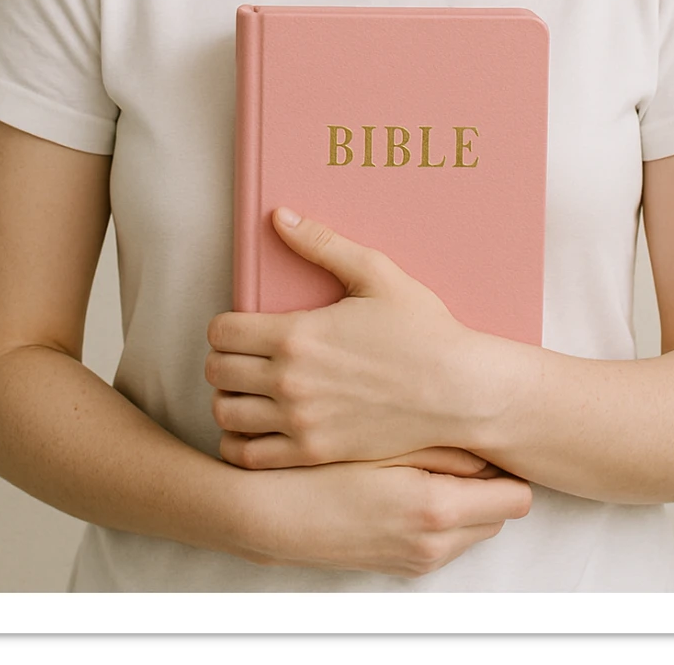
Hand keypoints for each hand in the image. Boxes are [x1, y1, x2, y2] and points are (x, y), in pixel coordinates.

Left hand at [206, 208, 478, 469]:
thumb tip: (279, 215)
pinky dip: (242, 443)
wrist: (458, 392)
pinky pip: (249, 457)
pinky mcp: (314, 455)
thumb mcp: (376, 274)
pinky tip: (258, 427)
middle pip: (215, 372)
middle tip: (245, 356)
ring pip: (225, 415)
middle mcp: (290, 381)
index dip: (225, 325)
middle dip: (223, 359)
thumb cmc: (422, 331)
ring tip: (250, 390)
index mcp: (297, 334)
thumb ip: (322, 243)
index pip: (221, 332)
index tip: (243, 325)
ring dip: (229, 399)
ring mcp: (300, 422)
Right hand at [231, 449, 531, 577]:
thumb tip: (489, 444)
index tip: (495, 439)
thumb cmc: (323, 469)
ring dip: (466, 499)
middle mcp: (436, 544)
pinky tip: (410, 482)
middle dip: (489, 482)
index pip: (515, 497)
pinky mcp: (402, 567)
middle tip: (464, 442)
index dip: (508, 467)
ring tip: (432, 459)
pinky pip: (446, 540)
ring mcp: (419, 560)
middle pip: (500, 514)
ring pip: (474, 528)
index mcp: (437, 510)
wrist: (272, 516)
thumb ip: (445, 444)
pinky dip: (441, 515)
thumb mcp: (387, 444)